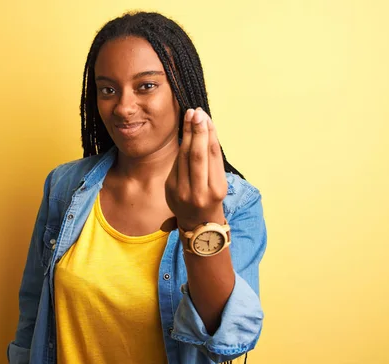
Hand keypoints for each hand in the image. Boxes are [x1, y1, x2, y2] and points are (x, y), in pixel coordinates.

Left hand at [165, 108, 227, 230]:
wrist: (199, 224)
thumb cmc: (212, 198)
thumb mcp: (218, 183)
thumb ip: (212, 161)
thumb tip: (205, 128)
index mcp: (216, 189)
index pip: (212, 155)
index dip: (208, 134)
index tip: (206, 117)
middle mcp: (199, 192)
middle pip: (197, 155)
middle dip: (196, 131)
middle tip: (196, 113)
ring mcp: (182, 192)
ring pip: (184, 157)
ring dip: (186, 134)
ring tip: (189, 117)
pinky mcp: (170, 189)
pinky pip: (176, 164)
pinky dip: (181, 147)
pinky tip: (183, 134)